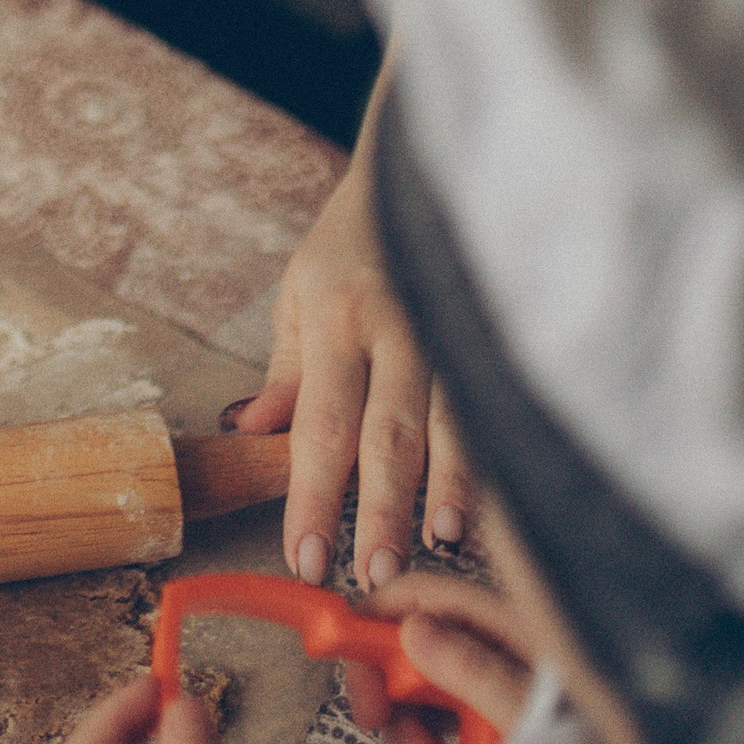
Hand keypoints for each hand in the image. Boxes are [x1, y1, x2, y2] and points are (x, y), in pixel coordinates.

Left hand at [230, 127, 475, 590]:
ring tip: (440, 544)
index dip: (314, 495)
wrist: (417, 169)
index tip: (306, 556)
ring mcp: (451, 327)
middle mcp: (397, 324)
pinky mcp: (492, 332)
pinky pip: (493, 404)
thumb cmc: (348, 245)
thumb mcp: (299, 296)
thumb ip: (286, 375)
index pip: (321, 421)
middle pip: (390, 431)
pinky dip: (492, 460)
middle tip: (374, 573)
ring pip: (454, 422)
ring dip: (449, 489)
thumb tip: (250, 437)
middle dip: (383, 508)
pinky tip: (493, 506)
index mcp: (337, 314)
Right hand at [344, 563, 537, 743]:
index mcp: (504, 622)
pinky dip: (425, 732)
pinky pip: (439, 710)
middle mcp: (492, 641)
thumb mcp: (532, 708)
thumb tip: (413, 630)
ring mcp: (491, 676)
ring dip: (402, 716)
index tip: (340, 648)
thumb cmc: (585, 737)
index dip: (374, 614)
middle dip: (383, 679)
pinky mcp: (489, 710)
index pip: (421, 593)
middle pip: (410, 637)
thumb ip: (476, 670)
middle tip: (374, 719)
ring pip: (419, 678)